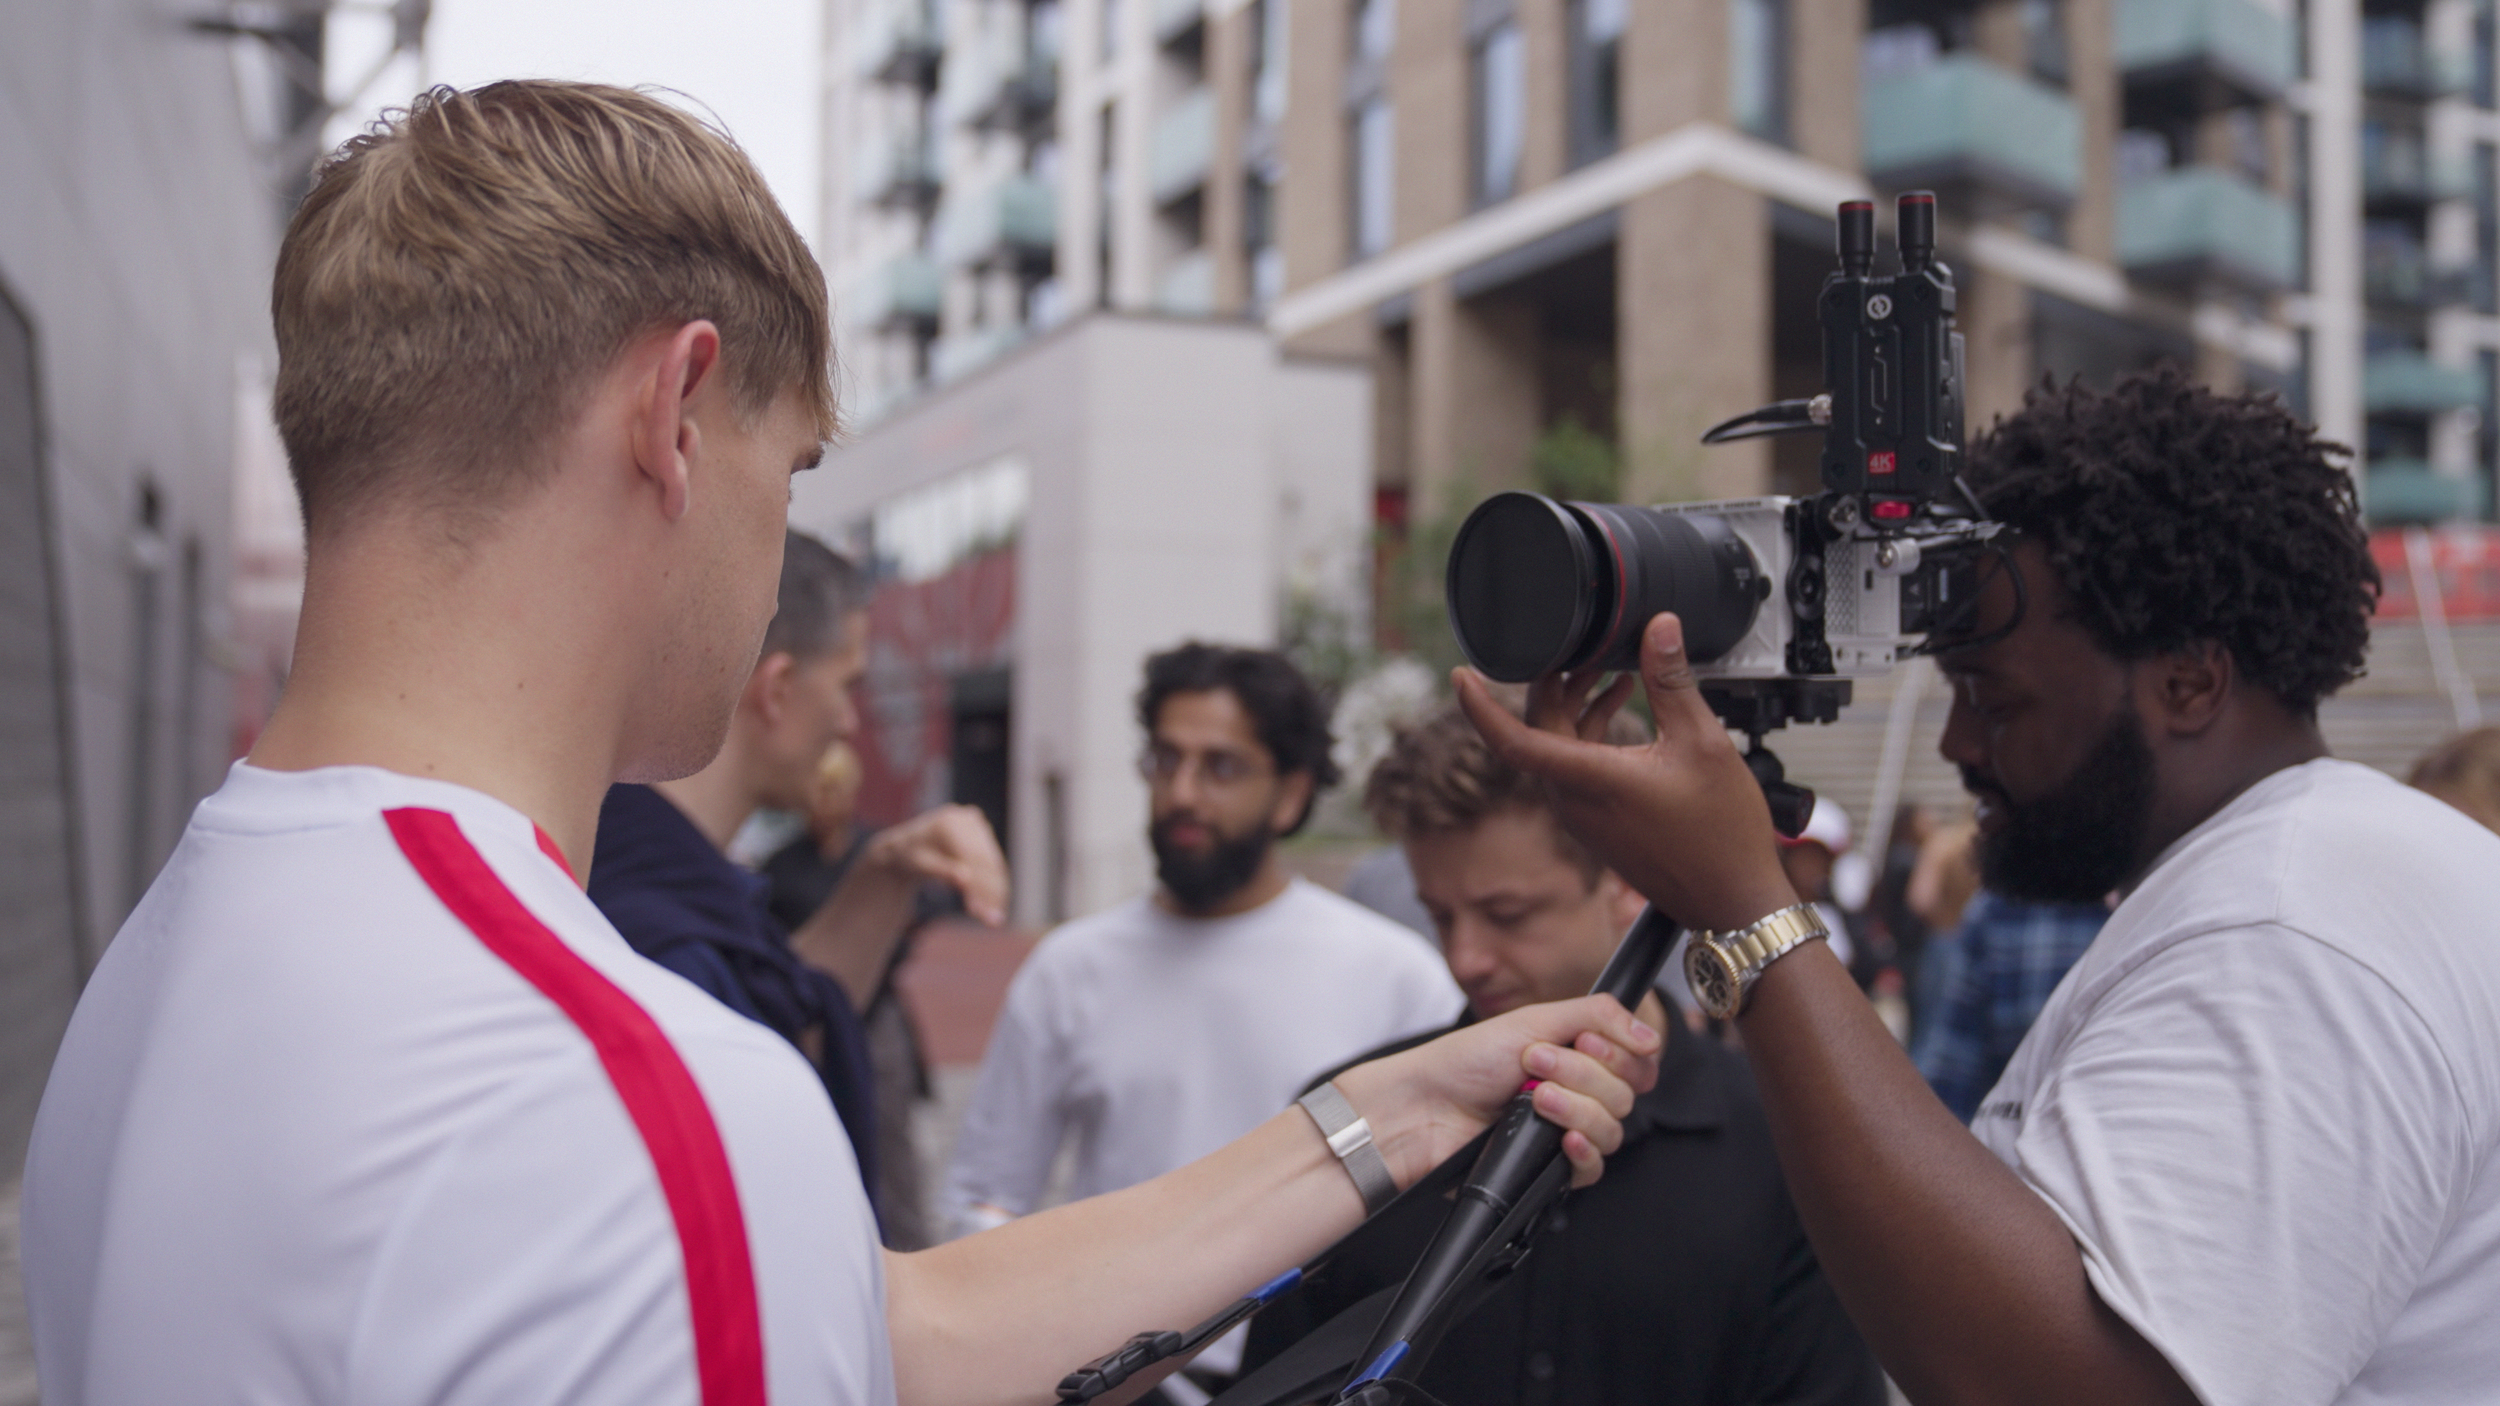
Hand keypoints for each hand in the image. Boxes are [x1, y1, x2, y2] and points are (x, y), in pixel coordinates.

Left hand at [865, 804, 1008, 926]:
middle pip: (986, 861)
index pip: (971, 858)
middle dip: (990, 893)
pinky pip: (993, 863)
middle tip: (992, 921)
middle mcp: (966, 820)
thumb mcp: (920, 865)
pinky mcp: (983, 834)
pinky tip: (994, 904)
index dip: (980, 886)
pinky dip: (994, 885)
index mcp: (948, 823)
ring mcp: (977, 825)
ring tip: (993, 918)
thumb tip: (966, 879)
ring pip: (994, 863)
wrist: (907, 846)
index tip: (980, 911)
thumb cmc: (910, 857)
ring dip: (996, 892)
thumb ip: (943, 870)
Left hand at [1335, 994, 1660, 1189]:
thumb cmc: (1465, 1062)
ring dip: (1576, 1107)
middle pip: (1625, 1094)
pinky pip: (1592, 1169)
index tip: (1584, 1040)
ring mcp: (1564, 1133)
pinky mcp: (1550, 1170)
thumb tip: (1651, 1037)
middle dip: (1582, 1074)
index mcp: (1577, 1057)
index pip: (1636, 1062)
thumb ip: (1598, 1016)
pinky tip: (1563, 1137)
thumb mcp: (1533, 1020)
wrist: (1423, 1107)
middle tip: (1534, 1062)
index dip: (1619, 1053)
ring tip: (1534, 1096)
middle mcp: (1577, 1095)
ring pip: (1612, 1131)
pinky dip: (1582, 1151)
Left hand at [1455, 612, 1797, 933]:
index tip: (1461, 674)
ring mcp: (1583, 815)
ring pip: (1557, 748)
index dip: (1479, 706)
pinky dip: (1589, 732)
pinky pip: (1575, 767)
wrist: (1733, 901)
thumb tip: (1658, 627)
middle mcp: (1574, 801)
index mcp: (1589, 781)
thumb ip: (1672, 681)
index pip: (1512, 740)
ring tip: (1607, 669)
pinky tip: (1620, 703)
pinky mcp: (1597, 822)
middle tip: (1576, 647)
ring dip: (1574, 706)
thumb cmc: (1721, 834)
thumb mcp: (1703, 743)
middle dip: (1551, 684)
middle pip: (1537, 731)